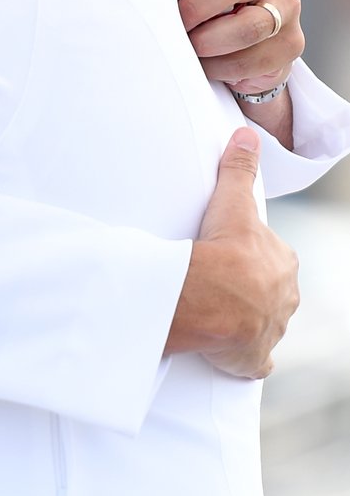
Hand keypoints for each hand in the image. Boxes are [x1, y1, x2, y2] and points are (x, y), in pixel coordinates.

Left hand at [160, 0, 302, 90]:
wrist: (246, 44)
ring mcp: (287, 7)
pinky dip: (219, 67)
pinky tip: (206, 64)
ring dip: (206, 42)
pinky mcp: (291, 43)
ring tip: (189, 47)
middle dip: (196, 7)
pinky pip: (250, 60)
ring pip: (246, 26)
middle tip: (175, 24)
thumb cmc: (207, 5)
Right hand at [166, 128, 298, 377]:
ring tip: (215, 309)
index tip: (231, 252)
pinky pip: (252, 359)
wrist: (212, 301)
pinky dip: (244, 356)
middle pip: (269, 289)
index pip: (271, 256)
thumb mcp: (233, 203)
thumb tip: (247, 136)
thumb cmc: (224, 252)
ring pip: (262, 322)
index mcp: (282, 264)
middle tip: (219, 279)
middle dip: (250, 287)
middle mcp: (284, 298)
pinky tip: (229, 348)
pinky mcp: (253, 359)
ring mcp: (271, 330)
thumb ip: (239, 169)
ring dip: (244, 318)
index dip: (251, 252)